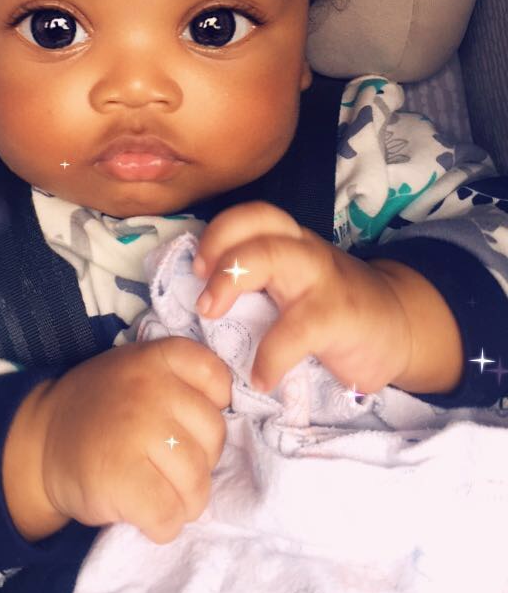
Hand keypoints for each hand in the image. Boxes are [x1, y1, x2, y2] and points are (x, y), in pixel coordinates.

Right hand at [39, 337, 232, 544]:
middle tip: (165, 467)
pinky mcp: (123, 479)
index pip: (217, 379)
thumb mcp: (136, 373)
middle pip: (213, 438)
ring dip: (183, 501)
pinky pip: (170, 514)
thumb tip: (228, 426)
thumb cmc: (100, 412)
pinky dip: (163, 526)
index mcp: (157, 359)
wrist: (38, 443)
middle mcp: (151, 389)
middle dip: (198, 463)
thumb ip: (180, 385)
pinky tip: (143, 513)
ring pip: (196, 482)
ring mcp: (137, 432)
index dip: (212, 408)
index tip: (186, 423)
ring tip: (155, 492)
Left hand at [193, 201, 412, 395]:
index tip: (196, 267)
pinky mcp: (340, 316)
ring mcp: (323, 278)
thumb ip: (255, 288)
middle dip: (218, 249)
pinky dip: (271, 355)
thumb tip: (192, 306)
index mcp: (289, 243)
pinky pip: (297, 328)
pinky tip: (261, 378)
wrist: (399, 327)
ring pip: (274, 253)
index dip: (218, 232)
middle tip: (201, 295)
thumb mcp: (293, 287)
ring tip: (211, 317)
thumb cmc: (333, 309)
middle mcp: (303, 251)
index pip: (251, 215)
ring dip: (233, 279)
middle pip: (258, 222)